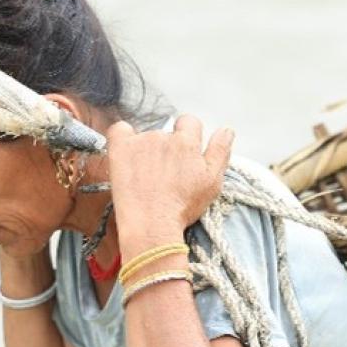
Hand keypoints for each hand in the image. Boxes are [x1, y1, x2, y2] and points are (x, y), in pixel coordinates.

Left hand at [106, 115, 233, 239]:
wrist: (152, 225)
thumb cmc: (182, 208)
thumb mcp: (212, 182)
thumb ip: (220, 151)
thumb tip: (227, 130)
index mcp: (187, 142)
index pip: (189, 122)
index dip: (187, 136)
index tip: (182, 156)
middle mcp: (163, 136)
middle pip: (166, 132)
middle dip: (166, 149)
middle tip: (163, 175)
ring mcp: (140, 141)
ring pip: (145, 137)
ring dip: (146, 151)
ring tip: (145, 178)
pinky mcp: (120, 149)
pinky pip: (120, 131)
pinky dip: (123, 138)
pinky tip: (126, 155)